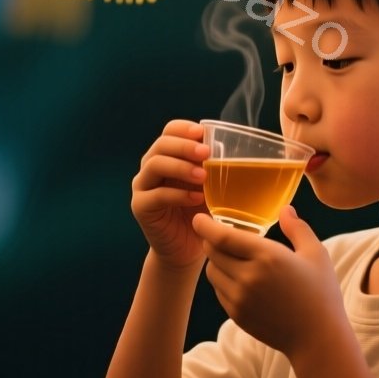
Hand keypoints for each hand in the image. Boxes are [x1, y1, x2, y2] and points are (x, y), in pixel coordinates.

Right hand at [131, 120, 212, 270]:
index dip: (184, 128)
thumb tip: (237, 151)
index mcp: (168, 155)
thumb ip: (216, 169)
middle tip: (206, 153)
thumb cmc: (202, 213)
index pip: (170, 131)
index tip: (202, 132)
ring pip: (155, 165)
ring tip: (203, 176)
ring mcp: (143, 186)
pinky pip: (156, 195)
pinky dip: (178, 194)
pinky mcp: (140, 207)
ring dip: (181, 167)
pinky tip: (197, 199)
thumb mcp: (211, 187)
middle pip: (161, 145)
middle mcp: (151, 167)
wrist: (186, 249)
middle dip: (184, 146)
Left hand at [193, 206, 345, 358]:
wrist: (318, 339)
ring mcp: (241, 299)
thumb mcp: (316, 254)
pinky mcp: (237, 315)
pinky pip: (219, 291)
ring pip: (212, 272)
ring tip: (233, 258)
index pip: (222, 237)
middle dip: (212, 240)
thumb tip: (284, 209)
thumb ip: (297, 228)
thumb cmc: (321, 293)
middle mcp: (249, 277)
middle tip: (220, 235)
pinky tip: (240, 279)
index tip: (198, 218)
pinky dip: (223, 281)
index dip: (206, 226)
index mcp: (268, 257)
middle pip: (212, 252)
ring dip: (217, 261)